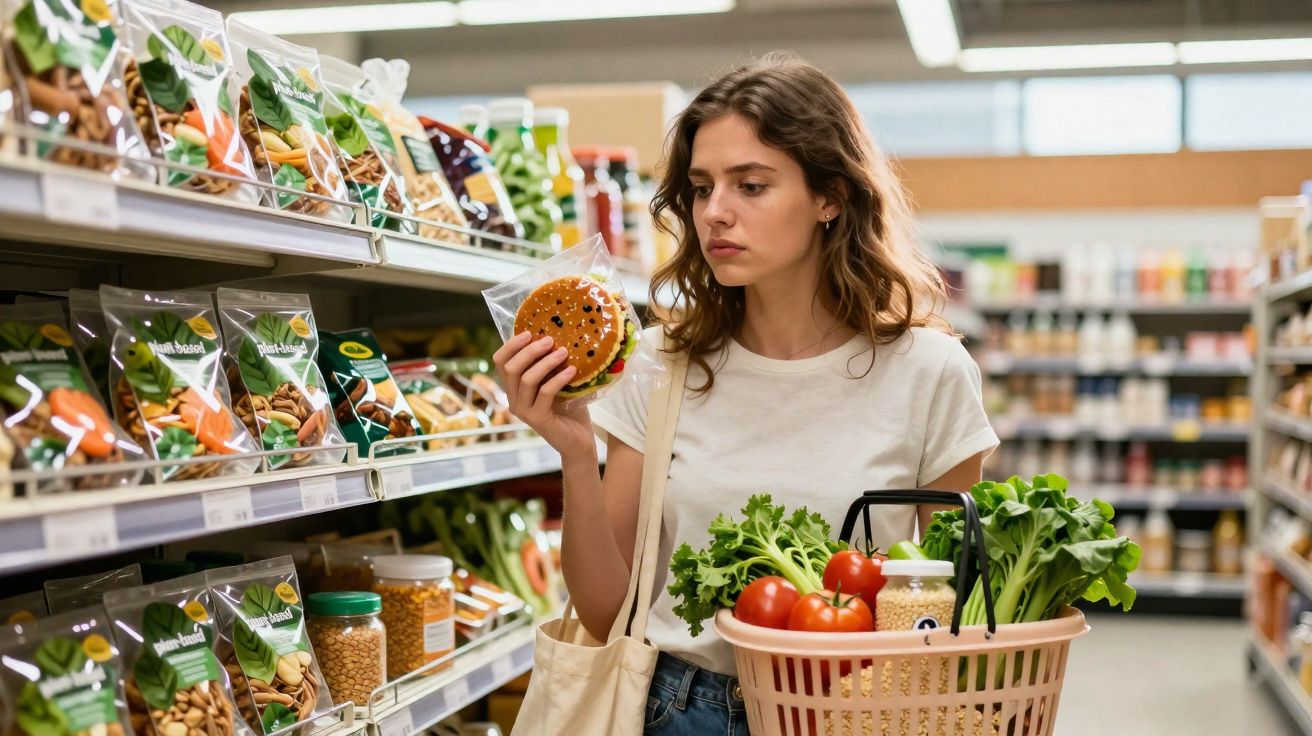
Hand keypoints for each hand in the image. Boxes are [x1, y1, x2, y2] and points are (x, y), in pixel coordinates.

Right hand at [493, 331, 596, 459]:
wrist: (579, 441)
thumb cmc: (569, 409)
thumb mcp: (557, 381)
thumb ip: (550, 364)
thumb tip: (555, 333)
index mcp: (514, 388)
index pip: (500, 362)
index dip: (511, 345)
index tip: (529, 332)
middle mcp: (513, 400)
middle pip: (510, 368)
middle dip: (529, 350)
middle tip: (550, 340)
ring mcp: (523, 411)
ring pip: (526, 379)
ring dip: (546, 362)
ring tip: (564, 352)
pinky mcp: (538, 420)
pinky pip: (545, 393)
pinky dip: (558, 378)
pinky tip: (572, 370)